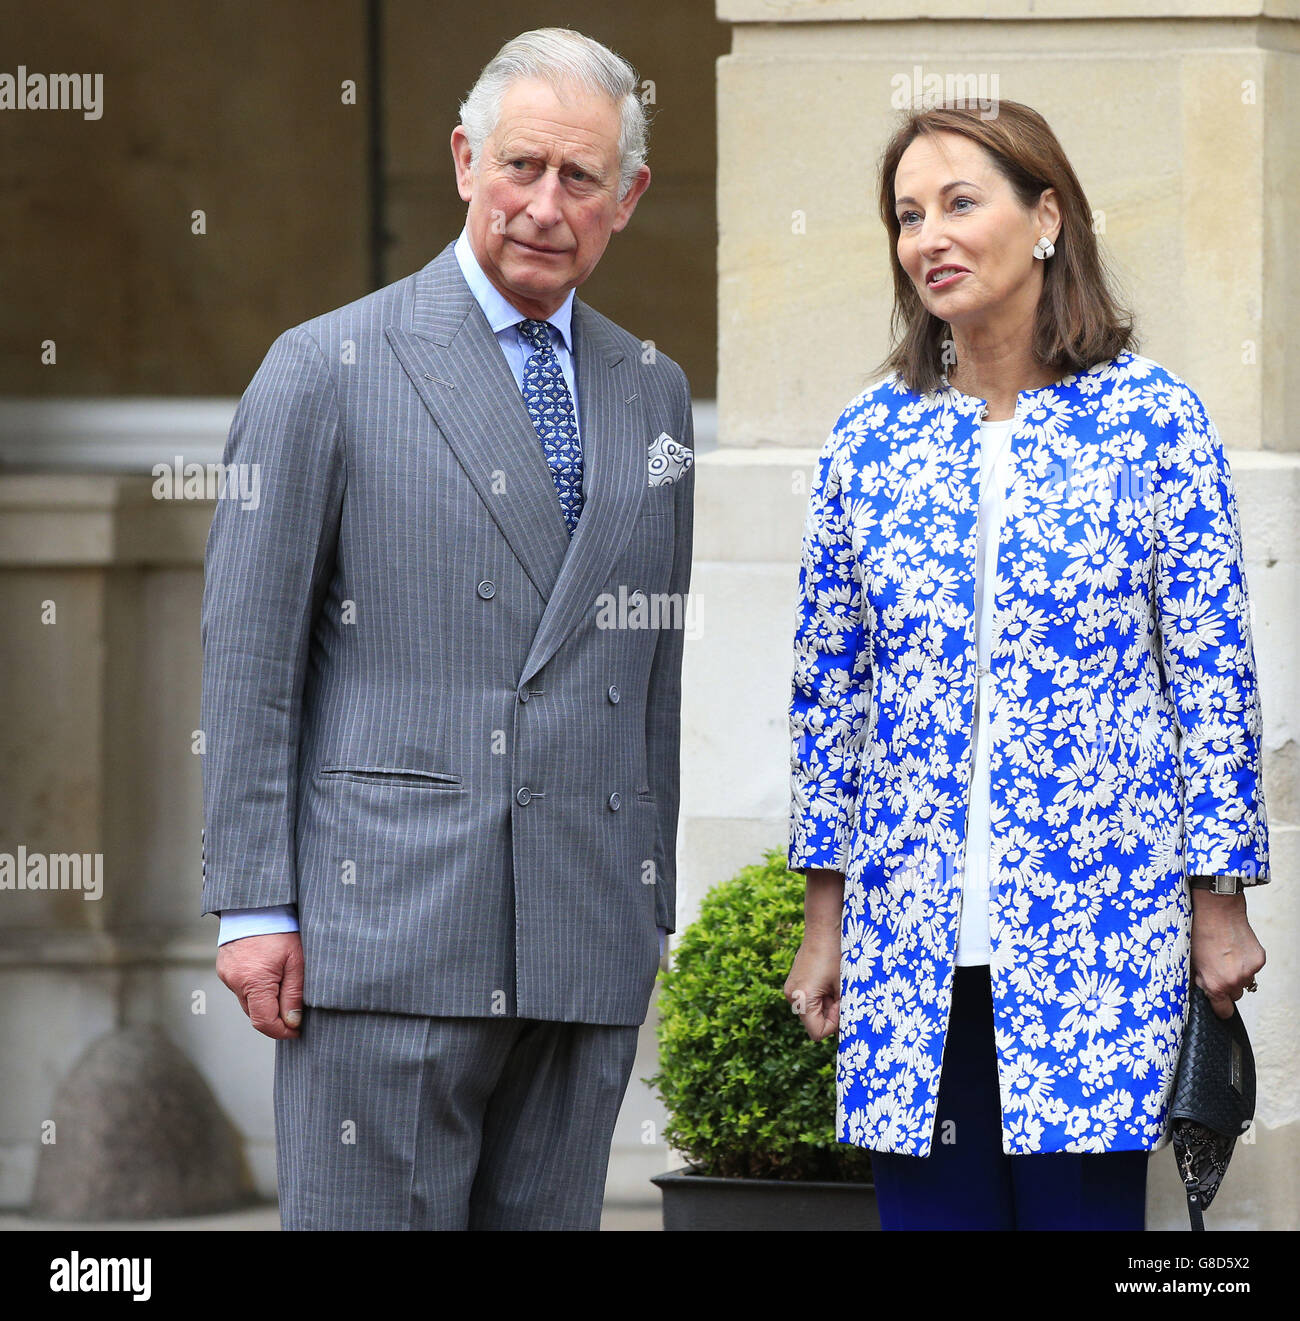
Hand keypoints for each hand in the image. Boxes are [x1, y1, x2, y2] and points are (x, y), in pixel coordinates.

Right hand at [216, 932, 304, 1038]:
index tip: (296, 1030)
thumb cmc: (280, 928)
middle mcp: (235, 982)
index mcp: (253, 982)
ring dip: (265, 1001)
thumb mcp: (297, 961)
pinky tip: (268, 973)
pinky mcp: (225, 968)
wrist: (257, 904)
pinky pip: (241, 987)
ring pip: (248, 1001)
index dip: (282, 1031)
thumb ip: (294, 994)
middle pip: (255, 1014)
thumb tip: (292, 1021)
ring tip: (283, 984)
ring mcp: (227, 975)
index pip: (264, 1022)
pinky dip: (255, 988)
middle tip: (295, 1009)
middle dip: (275, 1016)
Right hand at [784, 939, 840, 1041]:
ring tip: (833, 985)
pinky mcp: (794, 982)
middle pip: (813, 1022)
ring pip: (812, 1011)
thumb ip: (844, 1010)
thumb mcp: (843, 986)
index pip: (817, 1033)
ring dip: (826, 1004)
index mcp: (802, 999)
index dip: (834, 1024)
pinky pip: (808, 1000)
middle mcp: (791, 996)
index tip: (840, 1003)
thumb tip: (847, 1028)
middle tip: (839, 993)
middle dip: (830, 1013)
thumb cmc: (835, 955)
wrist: (822, 928)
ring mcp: (790, 989)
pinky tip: (827, 981)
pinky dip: (820, 996)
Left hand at [1190, 892, 1264, 1020]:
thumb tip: (1202, 991)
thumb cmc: (1198, 933)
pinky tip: (1234, 948)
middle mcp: (1235, 981)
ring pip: (1245, 982)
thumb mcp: (1191, 960)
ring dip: (1237, 974)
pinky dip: (1246, 962)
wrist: (1216, 910)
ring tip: (1225, 955)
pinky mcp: (1259, 960)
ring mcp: (1249, 970)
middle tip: (1217, 969)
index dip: (1219, 1007)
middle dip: (1227, 986)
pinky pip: (1253, 968)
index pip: (1223, 1012)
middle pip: (1235, 996)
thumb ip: (1200, 980)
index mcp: (1215, 984)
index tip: (1217, 1002)